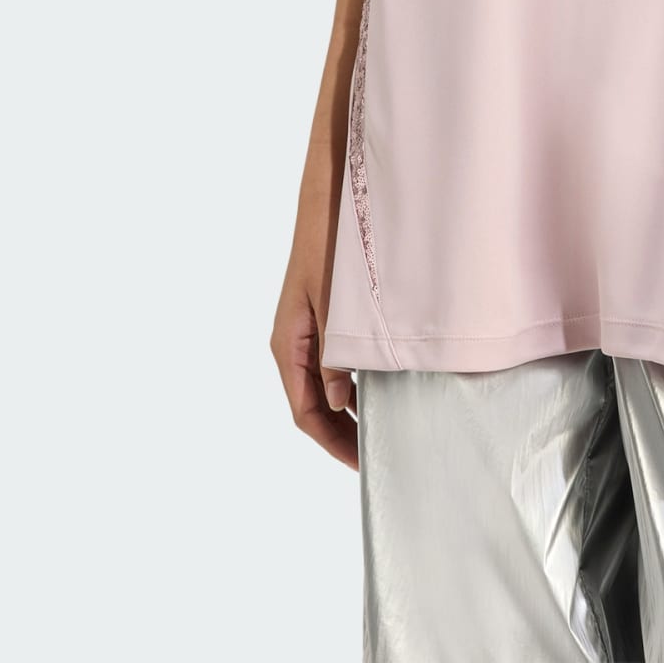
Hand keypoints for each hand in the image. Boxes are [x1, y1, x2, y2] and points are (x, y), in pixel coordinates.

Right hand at [272, 257, 358, 466]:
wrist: (329, 200)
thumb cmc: (330, 245)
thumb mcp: (335, 304)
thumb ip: (334, 355)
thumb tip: (340, 402)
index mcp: (288, 345)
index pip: (305, 411)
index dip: (332, 442)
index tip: (360, 463)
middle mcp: (291, 344)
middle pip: (311, 405)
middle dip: (338, 435)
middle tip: (373, 456)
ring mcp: (304, 333)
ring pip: (320, 387)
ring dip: (343, 413)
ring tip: (375, 432)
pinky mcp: (318, 320)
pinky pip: (328, 365)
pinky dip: (347, 385)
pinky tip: (372, 391)